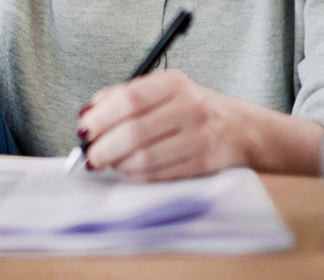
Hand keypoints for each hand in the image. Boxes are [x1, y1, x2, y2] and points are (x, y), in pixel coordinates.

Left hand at [77, 70, 248, 181]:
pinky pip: (159, 174)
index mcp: (173, 83)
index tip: (84, 130)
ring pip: (145, 157)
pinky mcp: (204, 162)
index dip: (101, 118)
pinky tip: (129, 170)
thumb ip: (122, 96)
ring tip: (110, 162)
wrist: (239, 128)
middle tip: (91, 155)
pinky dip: (136, 175)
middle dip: (104, 147)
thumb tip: (88, 114)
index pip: (129, 99)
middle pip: (134, 131)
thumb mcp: (161, 91)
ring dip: (118, 164)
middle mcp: (190, 106)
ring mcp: (199, 136)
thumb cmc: (189, 109)